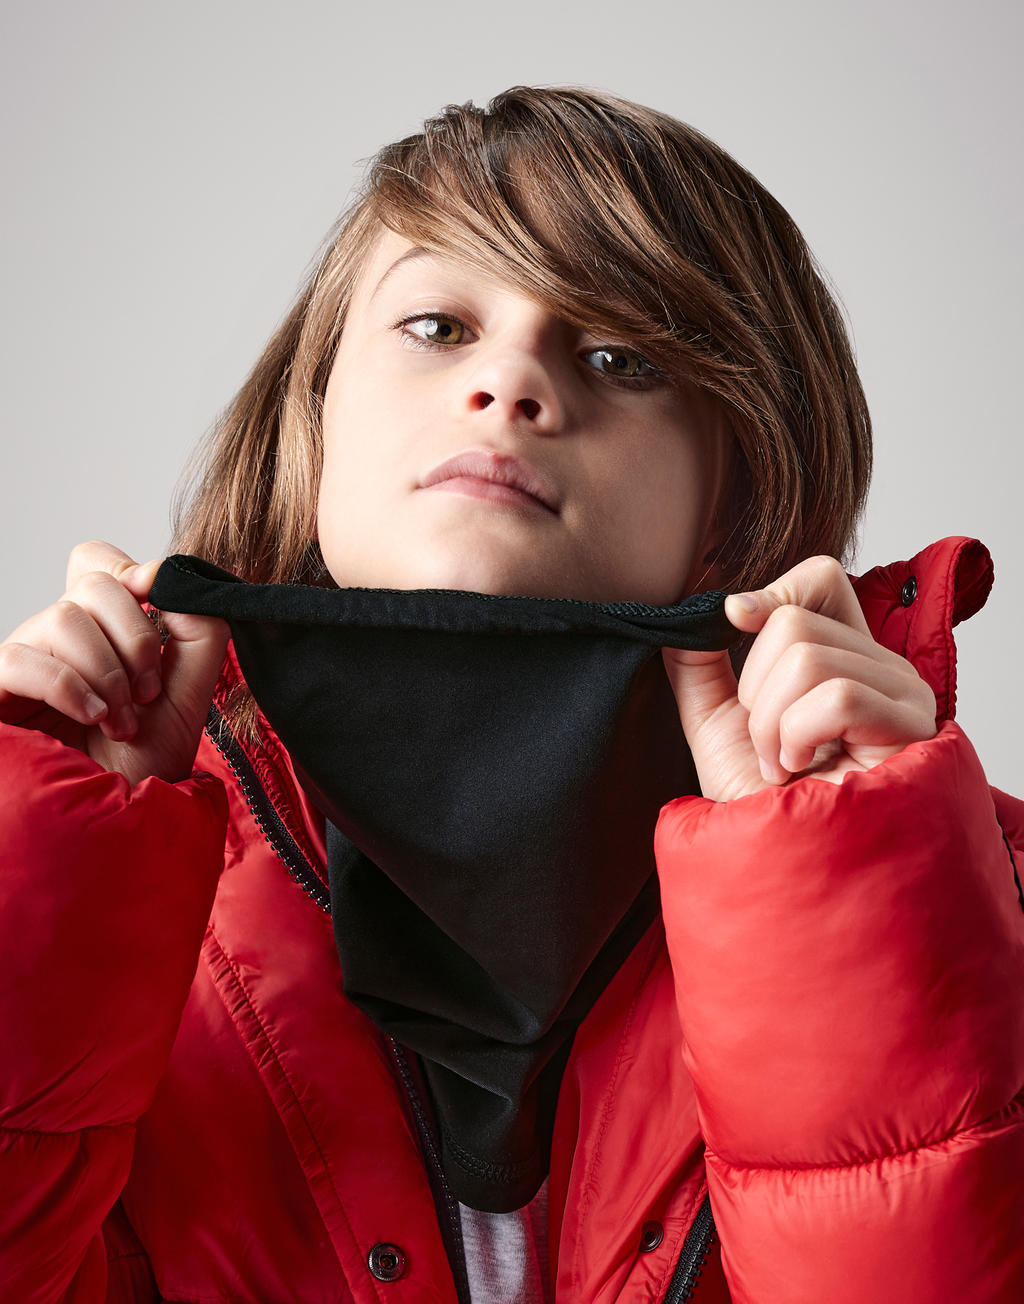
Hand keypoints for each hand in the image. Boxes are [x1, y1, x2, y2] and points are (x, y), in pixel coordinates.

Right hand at [0, 540, 228, 785]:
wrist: (116, 824)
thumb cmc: (145, 762)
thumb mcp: (190, 691)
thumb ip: (199, 627)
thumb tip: (168, 574)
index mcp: (102, 629)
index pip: (99, 562)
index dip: (133, 573)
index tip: (163, 614)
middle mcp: (60, 638)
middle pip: (93, 582)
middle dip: (136, 638)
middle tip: (146, 692)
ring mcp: (25, 661)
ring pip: (64, 617)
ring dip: (107, 672)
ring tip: (119, 720)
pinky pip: (22, 658)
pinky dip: (69, 686)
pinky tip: (92, 718)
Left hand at [662, 555, 937, 800]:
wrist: (787, 874)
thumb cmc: (763, 808)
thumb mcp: (713, 727)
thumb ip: (698, 668)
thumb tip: (686, 618)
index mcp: (842, 658)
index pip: (821, 578)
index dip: (773, 593)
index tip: (734, 622)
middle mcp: (881, 668)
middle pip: (795, 622)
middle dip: (754, 693)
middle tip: (768, 746)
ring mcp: (903, 695)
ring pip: (807, 658)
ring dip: (771, 726)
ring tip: (784, 766)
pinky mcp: (912, 727)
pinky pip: (835, 697)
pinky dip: (798, 737)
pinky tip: (803, 771)